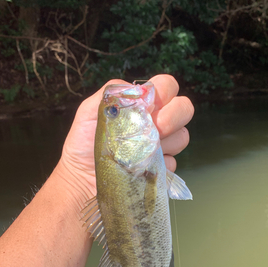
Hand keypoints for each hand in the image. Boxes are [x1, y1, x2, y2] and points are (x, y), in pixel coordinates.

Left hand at [56, 74, 193, 204]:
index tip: (149, 105)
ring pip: (183, 136)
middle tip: (155, 128)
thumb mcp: (90, 111)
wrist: (82, 179)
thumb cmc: (83, 143)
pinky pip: (172, 163)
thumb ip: (112, 93)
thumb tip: (139, 90)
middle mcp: (157, 123)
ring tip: (143, 150)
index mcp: (142, 105)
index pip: (168, 86)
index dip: (164, 91)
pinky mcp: (162, 170)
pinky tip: (141, 169)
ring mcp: (162, 147)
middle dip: (172, 116)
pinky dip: (158, 166)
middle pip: (185, 108)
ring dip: (167, 142)